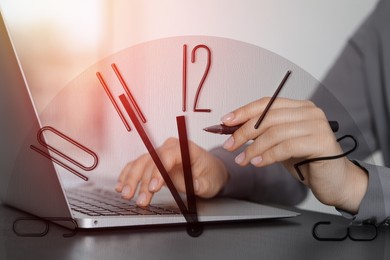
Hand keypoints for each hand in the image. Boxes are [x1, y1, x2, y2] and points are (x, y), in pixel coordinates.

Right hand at [115, 137, 228, 206]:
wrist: (209, 172)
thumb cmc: (210, 174)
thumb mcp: (211, 182)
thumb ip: (201, 184)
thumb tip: (193, 184)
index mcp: (185, 148)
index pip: (168, 156)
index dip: (159, 172)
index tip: (154, 188)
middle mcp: (169, 148)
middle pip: (151, 161)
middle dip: (143, 181)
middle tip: (140, 199)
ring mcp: (160, 154)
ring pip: (141, 163)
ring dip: (132, 179)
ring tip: (126, 195)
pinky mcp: (153, 162)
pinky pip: (137, 165)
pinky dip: (127, 175)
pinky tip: (121, 185)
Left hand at [221, 97, 367, 212]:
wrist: (335, 182)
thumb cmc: (307, 162)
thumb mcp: (279, 143)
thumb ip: (262, 134)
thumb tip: (233, 130)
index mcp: (299, 107)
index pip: (267, 103)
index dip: (243, 111)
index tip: (225, 121)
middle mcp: (310, 112)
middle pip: (268, 117)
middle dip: (244, 132)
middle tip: (229, 145)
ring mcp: (318, 125)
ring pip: (275, 132)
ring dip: (253, 148)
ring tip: (242, 159)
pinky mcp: (322, 142)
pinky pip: (286, 146)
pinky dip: (268, 155)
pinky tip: (258, 163)